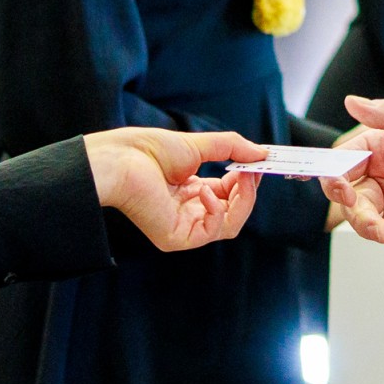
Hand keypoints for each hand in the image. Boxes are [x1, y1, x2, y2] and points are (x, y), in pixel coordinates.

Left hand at [84, 127, 263, 250]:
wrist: (122, 160)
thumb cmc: (149, 150)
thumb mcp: (198, 145)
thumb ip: (231, 148)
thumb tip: (262, 153)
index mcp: (190, 192)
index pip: (229, 194)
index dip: (247, 182)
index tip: (261, 165)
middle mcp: (188, 212)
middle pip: (233, 212)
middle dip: (249, 192)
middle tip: (256, 170)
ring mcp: (184, 228)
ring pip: (230, 225)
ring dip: (242, 200)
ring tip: (243, 177)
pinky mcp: (177, 238)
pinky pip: (212, 231)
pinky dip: (216, 210)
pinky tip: (205, 190)